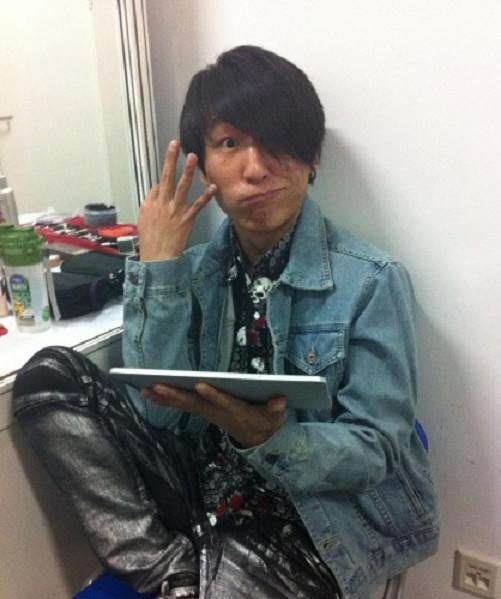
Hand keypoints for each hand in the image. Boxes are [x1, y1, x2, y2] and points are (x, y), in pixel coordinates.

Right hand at [138, 140, 216, 260]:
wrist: (158, 257)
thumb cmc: (150, 240)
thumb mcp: (144, 219)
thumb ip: (151, 203)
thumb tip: (157, 191)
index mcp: (151, 203)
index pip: (158, 184)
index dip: (164, 175)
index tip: (169, 162)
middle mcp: (162, 204)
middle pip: (166, 178)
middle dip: (170, 160)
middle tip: (175, 145)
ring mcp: (175, 211)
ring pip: (182, 187)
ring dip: (187, 171)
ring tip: (192, 157)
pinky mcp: (187, 219)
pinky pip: (197, 205)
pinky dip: (205, 196)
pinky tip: (212, 187)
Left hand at [142, 383, 287, 447]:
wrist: (257, 437)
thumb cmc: (266, 421)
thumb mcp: (276, 417)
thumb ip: (275, 409)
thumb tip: (280, 400)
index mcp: (237, 412)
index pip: (224, 403)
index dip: (213, 395)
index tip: (201, 385)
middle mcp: (217, 412)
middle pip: (195, 403)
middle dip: (176, 395)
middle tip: (156, 386)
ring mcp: (208, 411)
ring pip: (184, 403)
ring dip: (164, 397)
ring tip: (145, 388)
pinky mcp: (202, 409)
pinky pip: (181, 404)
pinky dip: (164, 399)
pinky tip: (148, 392)